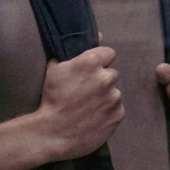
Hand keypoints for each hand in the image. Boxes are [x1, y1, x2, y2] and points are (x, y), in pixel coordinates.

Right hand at [34, 46, 123, 161]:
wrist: (53, 133)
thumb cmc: (51, 100)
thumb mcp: (55, 69)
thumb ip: (74, 51)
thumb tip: (97, 36)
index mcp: (91, 62)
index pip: (109, 53)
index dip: (100, 61)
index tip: (91, 70)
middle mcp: (106, 78)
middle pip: (112, 74)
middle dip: (102, 80)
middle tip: (87, 91)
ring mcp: (114, 97)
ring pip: (114, 92)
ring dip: (105, 97)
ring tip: (89, 107)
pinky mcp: (118, 115)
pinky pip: (117, 109)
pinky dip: (108, 112)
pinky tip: (94, 117)